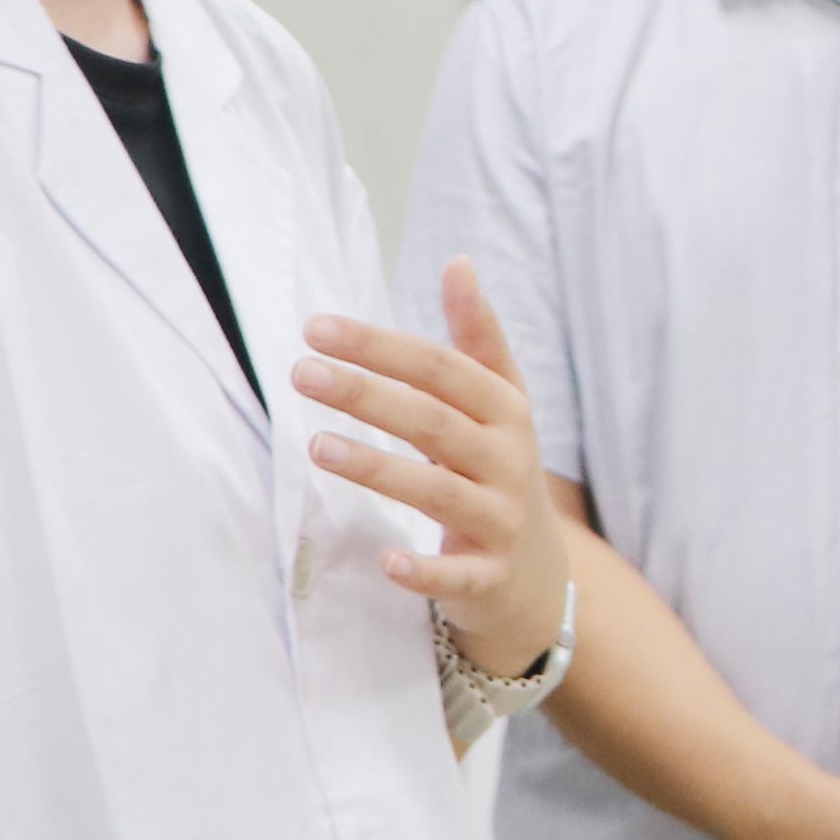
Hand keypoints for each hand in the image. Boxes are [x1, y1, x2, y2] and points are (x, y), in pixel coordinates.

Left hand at [296, 263, 575, 657]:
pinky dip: (423, 568)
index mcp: (505, 411)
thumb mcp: (500, 402)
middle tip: (302, 372)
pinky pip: (455, 574)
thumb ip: (477, 338)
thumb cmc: (500, 470)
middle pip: (433, 421)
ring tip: (318, 445)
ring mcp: (500, 520)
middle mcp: (508, 461)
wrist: (537, 574)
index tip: (318, 328)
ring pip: (438, 490)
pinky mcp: (487, 577)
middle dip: (368, 394)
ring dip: (379, 469)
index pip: (441, 369)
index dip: (381, 346)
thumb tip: (458, 262)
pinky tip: (386, 558)